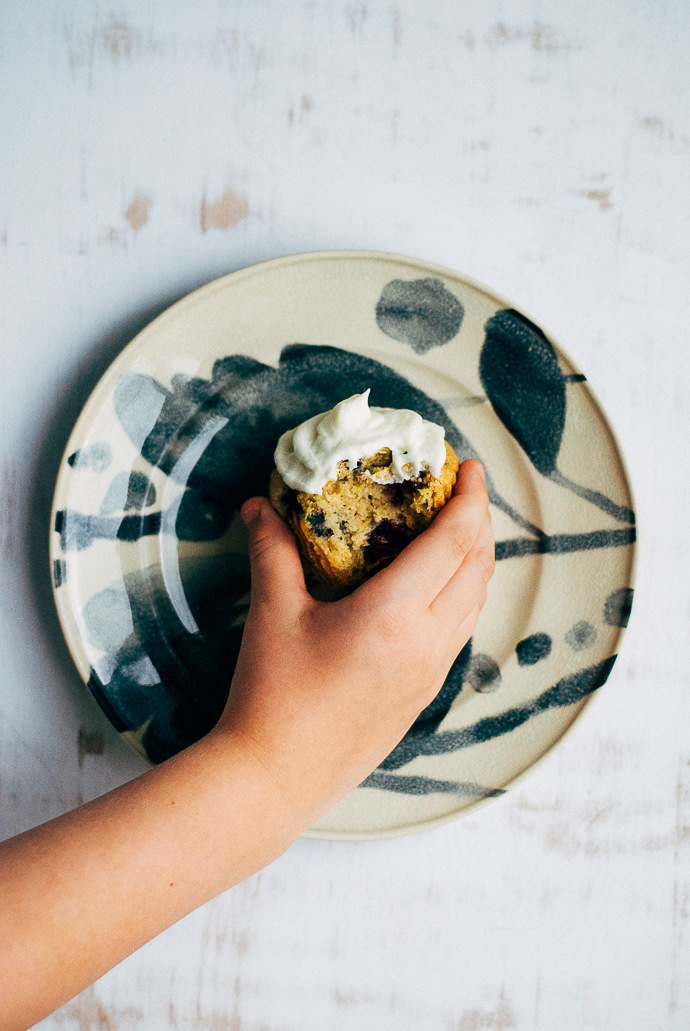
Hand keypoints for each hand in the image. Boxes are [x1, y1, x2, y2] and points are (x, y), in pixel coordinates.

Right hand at [216, 459, 494, 821]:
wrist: (276, 779)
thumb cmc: (273, 695)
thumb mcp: (273, 613)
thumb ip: (272, 550)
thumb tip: (260, 506)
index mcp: (395, 615)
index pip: (454, 541)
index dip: (469, 498)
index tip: (468, 466)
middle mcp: (427, 643)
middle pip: (479, 567)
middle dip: (480, 520)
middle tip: (462, 490)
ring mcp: (431, 673)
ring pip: (475, 601)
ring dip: (476, 558)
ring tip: (456, 529)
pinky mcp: (423, 694)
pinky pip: (460, 630)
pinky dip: (462, 593)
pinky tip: (435, 587)